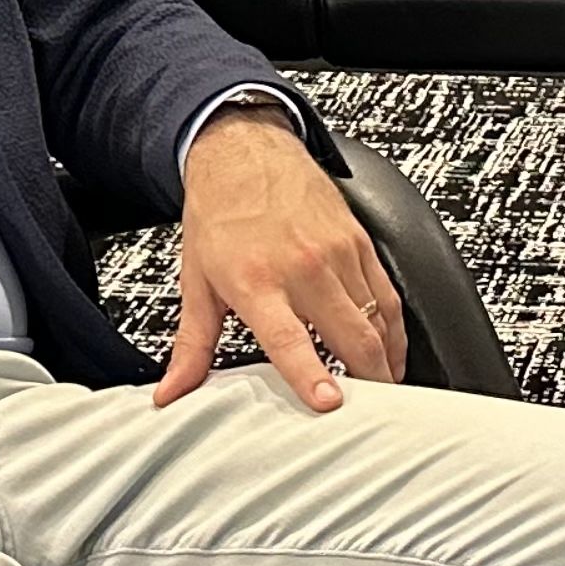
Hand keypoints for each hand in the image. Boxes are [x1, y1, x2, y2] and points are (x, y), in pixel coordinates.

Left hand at [156, 106, 403, 410]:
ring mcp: (337, 253)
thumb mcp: (197, 283)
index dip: (312, 375)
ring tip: (385, 392)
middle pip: (351, 336)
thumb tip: (171, 393)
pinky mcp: (359, 242)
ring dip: (384, 360)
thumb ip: (191, 347)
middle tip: (372, 414)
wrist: (244, 152)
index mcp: (257, 282)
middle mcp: (303, 267)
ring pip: (377, 319)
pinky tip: (390, 349)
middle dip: (368, 382)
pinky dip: (393, 329)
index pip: (290, 339)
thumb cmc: (221, 215)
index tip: (329, 403)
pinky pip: (388, 295)